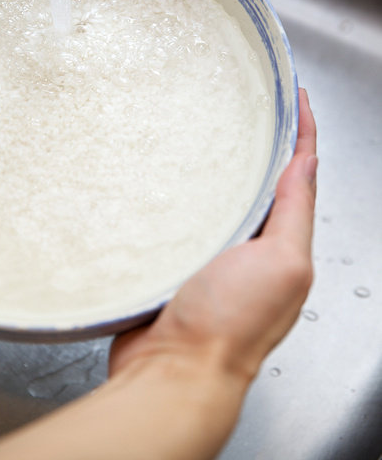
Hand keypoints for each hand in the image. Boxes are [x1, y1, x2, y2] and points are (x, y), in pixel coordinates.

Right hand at [110, 87, 316, 384]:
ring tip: (202, 122)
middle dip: (257, 138)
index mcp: (281, 244)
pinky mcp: (171, 256)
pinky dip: (174, 189)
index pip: (299, 173)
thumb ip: (294, 212)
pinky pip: (177, 213)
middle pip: (258, 179)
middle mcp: (248, 244)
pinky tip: (159, 170)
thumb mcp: (281, 262)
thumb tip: (307, 163)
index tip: (296, 95)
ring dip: (213, 160)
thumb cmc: (229, 325)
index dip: (301, 131)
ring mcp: (208, 250)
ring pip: (216, 193)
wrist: (172, 371)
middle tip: (245, 98)